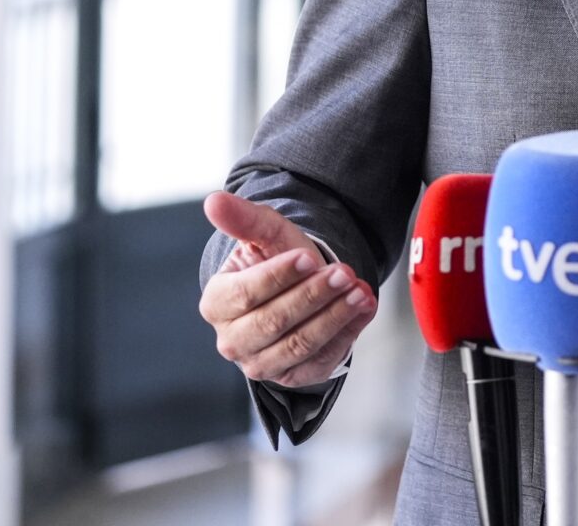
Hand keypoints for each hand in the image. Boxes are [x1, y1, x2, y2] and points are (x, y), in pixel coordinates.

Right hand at [198, 191, 378, 388]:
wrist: (299, 289)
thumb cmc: (279, 261)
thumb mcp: (266, 235)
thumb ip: (243, 219)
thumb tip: (214, 201)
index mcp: (217, 303)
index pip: (245, 294)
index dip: (278, 276)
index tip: (308, 257)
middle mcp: (233, 340)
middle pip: (274, 322)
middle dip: (313, 296)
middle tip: (344, 273)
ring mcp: (261, 364)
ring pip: (299, 345)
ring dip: (334, 317)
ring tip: (360, 291)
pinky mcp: (292, 376)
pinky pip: (320, 361)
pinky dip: (346, 335)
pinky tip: (363, 310)